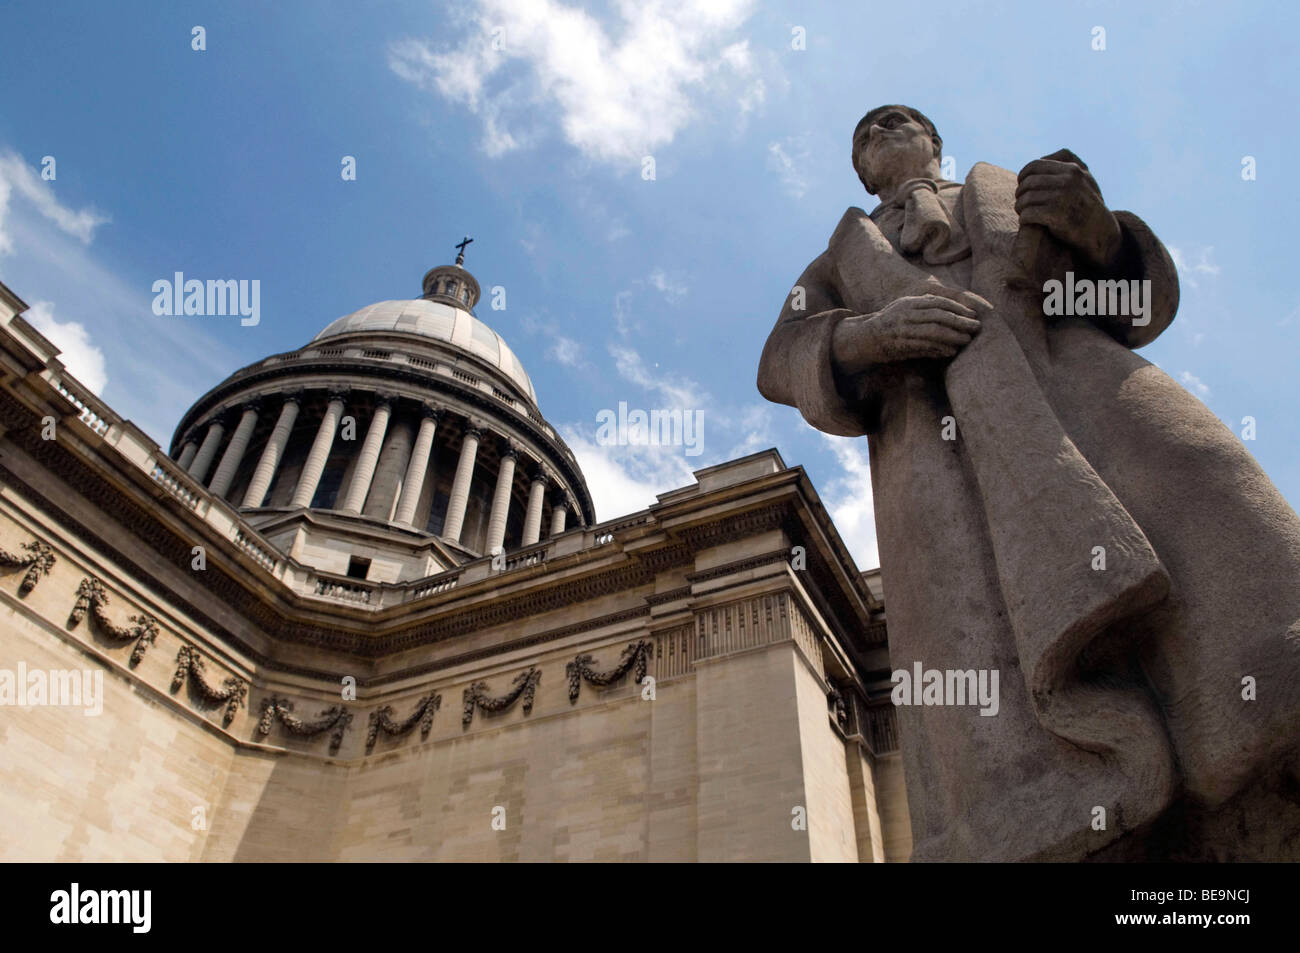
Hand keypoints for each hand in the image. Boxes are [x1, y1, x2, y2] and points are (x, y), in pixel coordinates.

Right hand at [831, 287, 988, 373]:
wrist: (865, 337)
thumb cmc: (890, 321)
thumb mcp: (905, 306)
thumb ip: (925, 304)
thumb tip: (951, 306)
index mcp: (909, 303)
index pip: (939, 302)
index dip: (958, 308)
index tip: (973, 314)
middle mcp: (906, 314)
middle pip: (939, 316)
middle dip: (960, 321)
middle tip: (976, 327)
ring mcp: (903, 330)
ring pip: (933, 332)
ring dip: (953, 336)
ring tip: (967, 340)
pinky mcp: (900, 345)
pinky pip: (924, 347)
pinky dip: (939, 349)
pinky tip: (951, 351)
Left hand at [1015, 149, 1121, 269]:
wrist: (1100, 230)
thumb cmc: (1087, 204)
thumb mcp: (1084, 178)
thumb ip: (1068, 163)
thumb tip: (1043, 157)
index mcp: (1071, 169)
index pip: (1034, 166)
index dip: (1023, 176)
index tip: (1021, 185)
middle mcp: (1068, 181)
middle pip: (1028, 183)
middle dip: (1020, 194)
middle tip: (1021, 203)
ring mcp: (1063, 198)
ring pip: (1026, 199)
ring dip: (1020, 207)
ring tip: (1023, 212)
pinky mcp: (1057, 215)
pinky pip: (1028, 213)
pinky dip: (1024, 218)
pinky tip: (1026, 221)